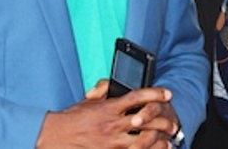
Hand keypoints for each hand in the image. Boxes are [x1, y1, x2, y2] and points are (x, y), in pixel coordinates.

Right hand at [36, 85, 177, 147]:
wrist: (55, 137)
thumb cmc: (72, 118)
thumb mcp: (90, 100)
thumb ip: (105, 91)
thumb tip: (114, 84)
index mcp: (110, 107)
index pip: (137, 97)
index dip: (155, 94)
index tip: (168, 94)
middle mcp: (113, 124)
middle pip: (146, 120)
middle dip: (164, 121)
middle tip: (173, 123)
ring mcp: (112, 142)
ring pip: (143, 140)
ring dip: (159, 140)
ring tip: (168, 140)